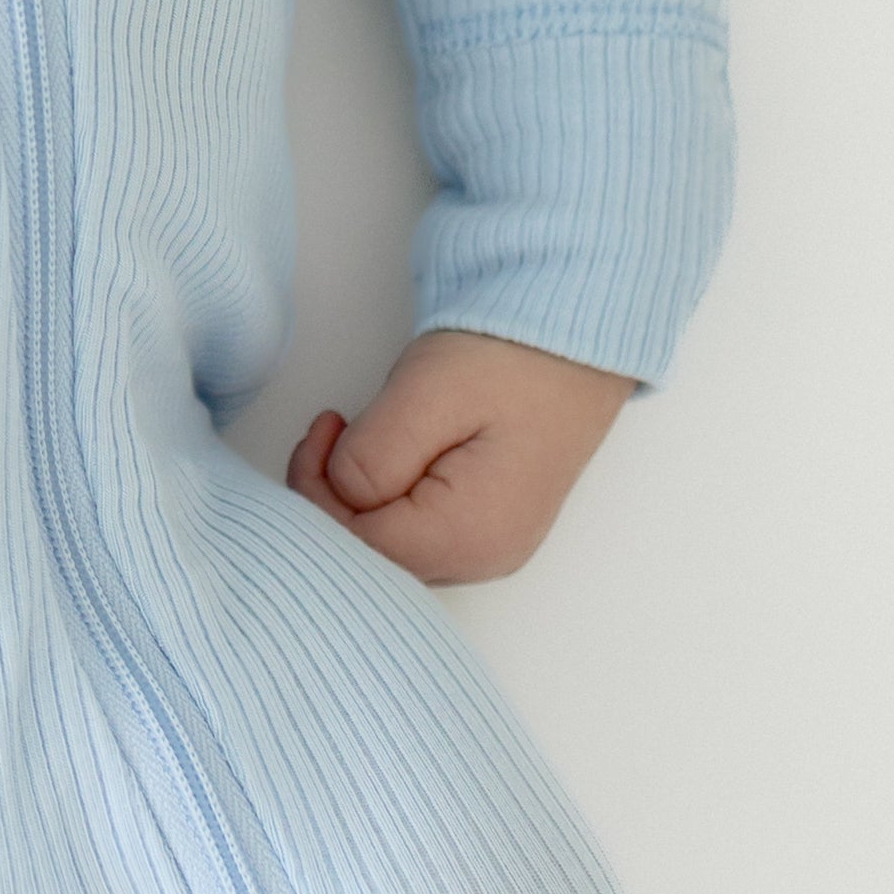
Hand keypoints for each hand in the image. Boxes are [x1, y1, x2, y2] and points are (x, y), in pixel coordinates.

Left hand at [285, 328, 633, 587]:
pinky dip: (389, 495)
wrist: (574, 336)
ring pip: (393, 544)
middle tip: (334, 428)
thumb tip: (340, 491)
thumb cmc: (511, 358)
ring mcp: (492, 546)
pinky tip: (396, 448)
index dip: (318, 491)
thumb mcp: (427, 395)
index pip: (359, 544)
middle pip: (376, 554)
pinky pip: (418, 530)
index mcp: (471, 534)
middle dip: (336, 494)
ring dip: (361, 493)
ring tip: (366, 429)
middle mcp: (486, 557)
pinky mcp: (490, 525)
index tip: (323, 428)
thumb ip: (372, 458)